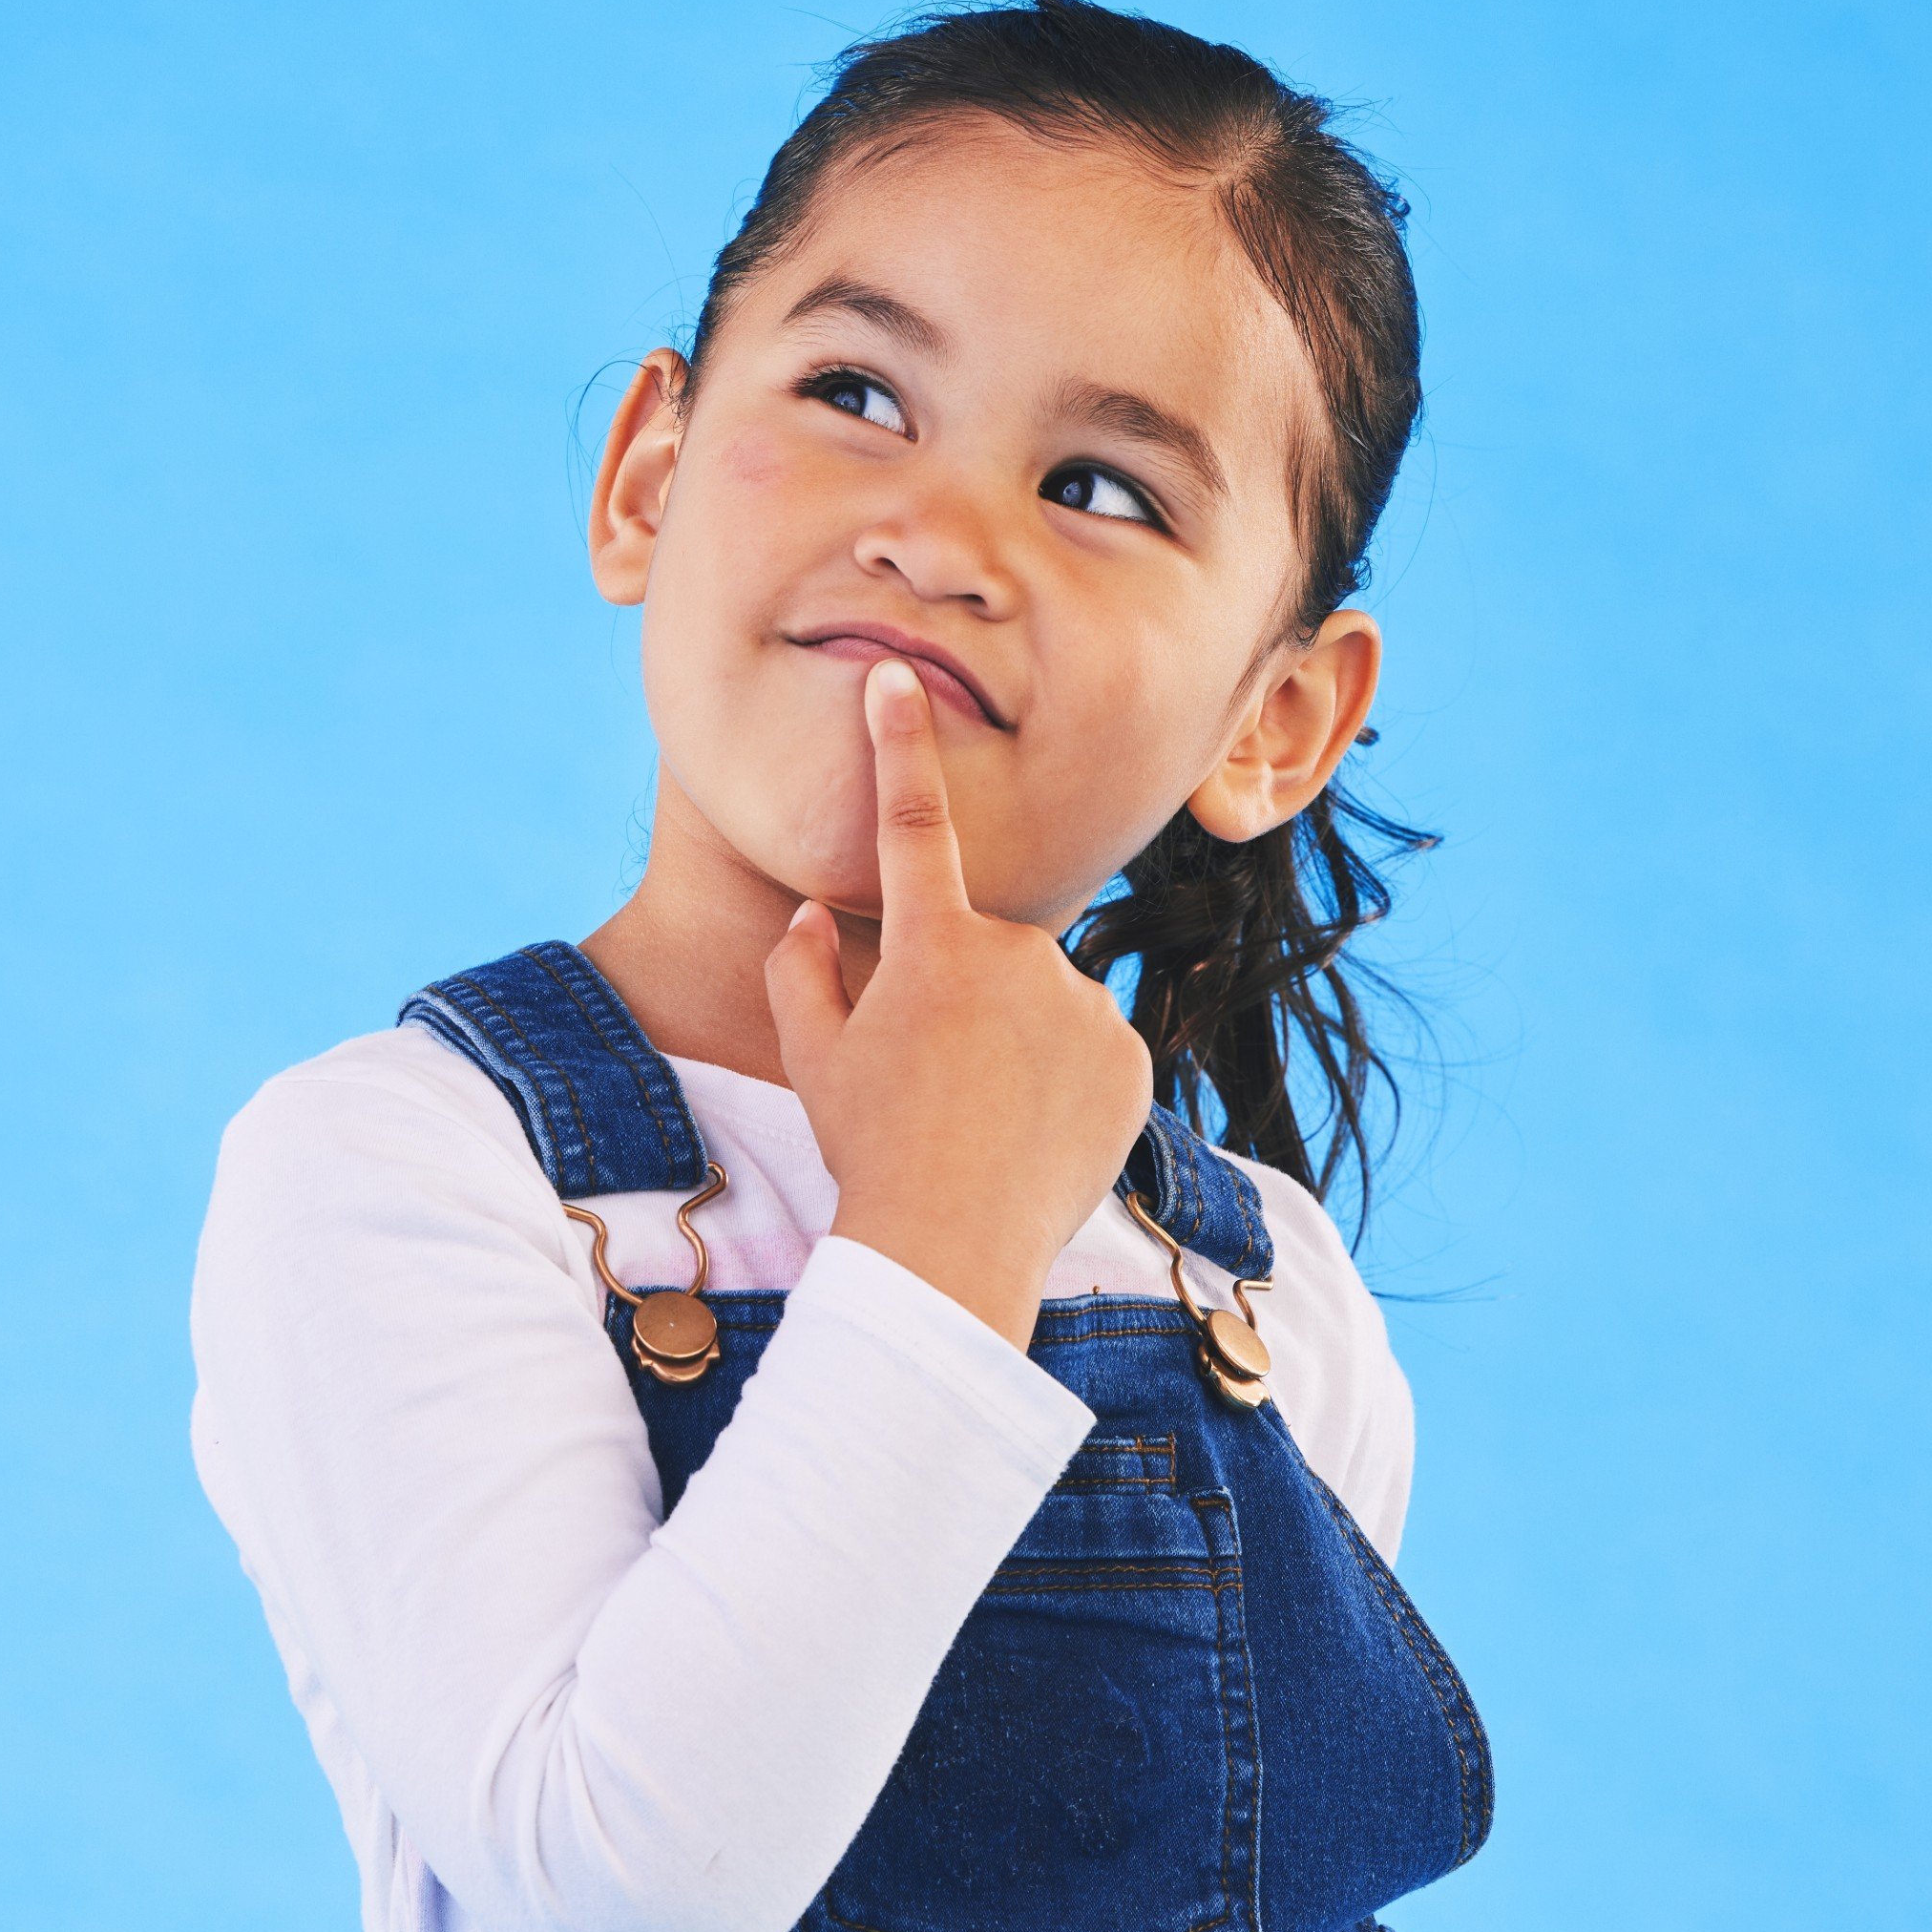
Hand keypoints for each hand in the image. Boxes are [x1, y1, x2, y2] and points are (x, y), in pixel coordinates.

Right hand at [765, 660, 1157, 1347]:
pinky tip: (1031, 1131)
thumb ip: (800, 973)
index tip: (897, 681)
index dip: (900, 749)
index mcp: (930, 949)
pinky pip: (1090, 1044)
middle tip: (932, 1081)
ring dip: (1015, 1039)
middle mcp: (1017, 958)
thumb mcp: (812, 1060)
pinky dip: (1064, 1076)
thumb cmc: (870, 1152)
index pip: (910, 826)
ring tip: (984, 1118)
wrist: (953, 1250)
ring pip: (1041, 1000)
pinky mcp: (1131, 1055)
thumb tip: (810, 917)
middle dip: (961, 995)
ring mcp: (1081, 1006)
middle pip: (983, 951)